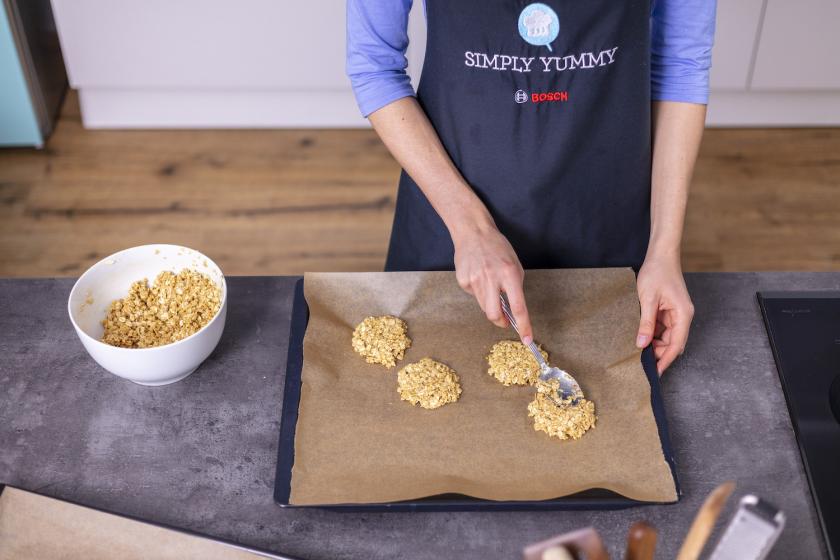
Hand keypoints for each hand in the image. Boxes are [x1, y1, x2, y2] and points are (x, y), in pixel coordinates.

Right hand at [452, 223, 532, 343]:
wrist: (473, 233)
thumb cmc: (497, 248)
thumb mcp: (514, 264)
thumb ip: (514, 287)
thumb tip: (512, 309)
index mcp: (509, 274)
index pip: (518, 306)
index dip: (523, 325)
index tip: (527, 339)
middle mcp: (491, 278)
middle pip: (494, 314)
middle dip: (500, 321)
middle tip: (505, 319)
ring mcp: (475, 280)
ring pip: (484, 306)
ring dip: (490, 303)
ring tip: (490, 285)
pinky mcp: (463, 280)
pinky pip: (474, 296)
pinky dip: (479, 292)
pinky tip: (478, 276)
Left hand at [636, 254, 693, 374]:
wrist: (661, 254)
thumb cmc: (657, 272)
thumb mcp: (648, 299)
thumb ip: (646, 323)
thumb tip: (642, 344)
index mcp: (683, 314)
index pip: (676, 344)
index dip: (665, 360)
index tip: (656, 373)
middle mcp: (682, 316)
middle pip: (672, 342)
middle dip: (658, 353)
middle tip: (640, 363)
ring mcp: (676, 314)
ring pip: (666, 336)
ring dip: (654, 343)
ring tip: (637, 350)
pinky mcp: (669, 310)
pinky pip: (662, 328)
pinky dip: (652, 334)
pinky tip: (640, 336)